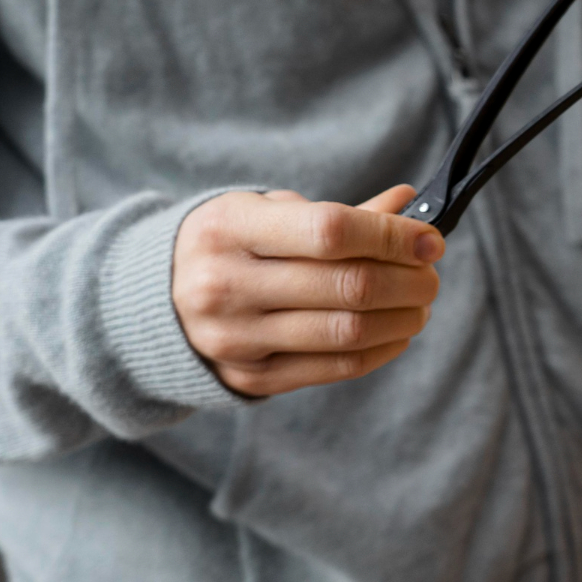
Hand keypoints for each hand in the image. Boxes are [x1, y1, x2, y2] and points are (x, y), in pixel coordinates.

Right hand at [172, 185, 442, 396]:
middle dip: (408, 280)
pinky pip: (336, 368)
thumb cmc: (227, 245)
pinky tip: (398, 331)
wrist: (150, 302)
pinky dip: (381, 349)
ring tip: (420, 303)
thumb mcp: (266, 213)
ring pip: (348, 331)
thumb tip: (410, 203)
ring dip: (402, 317)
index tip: (430, 240)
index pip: (331, 231)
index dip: (393, 237)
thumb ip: (339, 215)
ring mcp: (236, 338)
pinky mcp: (251, 378)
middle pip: (348, 286)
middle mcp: (226, 284)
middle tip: (432, 275)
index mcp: (230, 228)